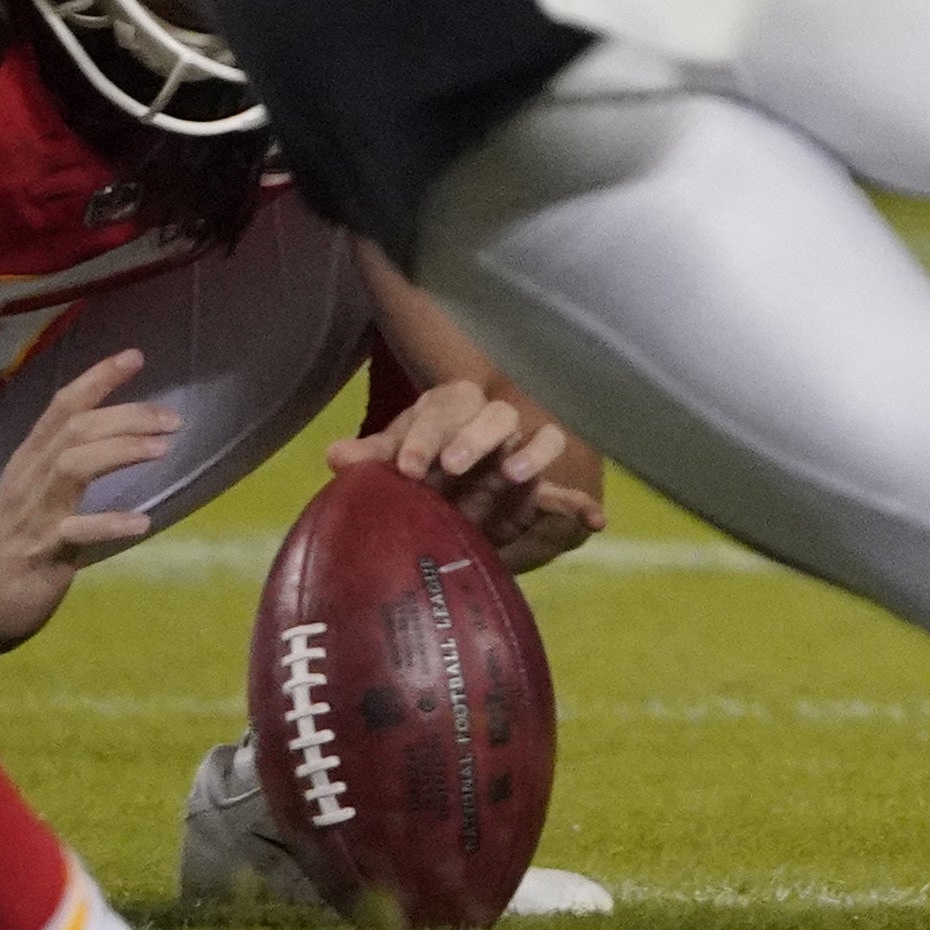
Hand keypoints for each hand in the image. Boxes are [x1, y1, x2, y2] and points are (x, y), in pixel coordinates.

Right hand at [0, 350, 176, 654]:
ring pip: (73, 467)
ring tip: (162, 449)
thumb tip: (115, 430)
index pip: (62, 406)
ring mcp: (34, 514)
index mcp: (30, 459)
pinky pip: (75, 533)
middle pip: (76, 430)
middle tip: (172, 419)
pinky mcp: (41, 554)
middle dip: (127, 416)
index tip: (135, 356)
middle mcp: (30, 478)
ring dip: (120, 451)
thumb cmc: (12, 540)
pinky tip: (141, 521)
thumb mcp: (34, 490)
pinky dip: (109, 523)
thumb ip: (66, 459)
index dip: (98, 379)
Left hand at [333, 381, 604, 577]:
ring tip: (515, 477)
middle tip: (452, 467)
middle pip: (498, 415)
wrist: (434, 491)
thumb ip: (370, 459)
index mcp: (452, 407)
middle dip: (476, 439)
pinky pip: (563, 494)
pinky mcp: (535, 492)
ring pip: (543, 438)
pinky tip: (595, 522)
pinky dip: (580, 505)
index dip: (425, 437)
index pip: (444, 409)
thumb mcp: (390, 459)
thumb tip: (334, 456)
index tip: (406, 469)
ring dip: (533, 454)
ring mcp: (519, 454)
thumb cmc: (411, 464)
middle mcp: (492, 424)